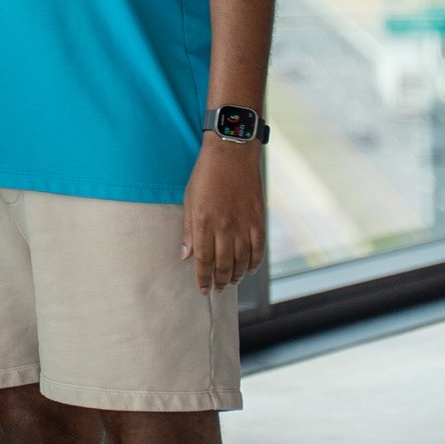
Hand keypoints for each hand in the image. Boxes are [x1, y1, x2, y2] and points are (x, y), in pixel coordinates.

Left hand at [181, 136, 266, 294]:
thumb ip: (188, 229)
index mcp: (203, 223)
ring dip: (237, 275)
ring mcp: (243, 225)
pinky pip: (258, 249)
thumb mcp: (189, 199)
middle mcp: (224, 228)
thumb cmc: (206, 174)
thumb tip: (186, 255)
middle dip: (220, 281)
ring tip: (232, 282)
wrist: (232, 153)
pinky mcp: (258, 220)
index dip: (202, 278)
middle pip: (223, 265)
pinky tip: (250, 269)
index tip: (202, 290)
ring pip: (242, 261)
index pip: (202, 260)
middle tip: (218, 289)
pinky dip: (254, 263)